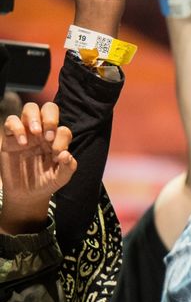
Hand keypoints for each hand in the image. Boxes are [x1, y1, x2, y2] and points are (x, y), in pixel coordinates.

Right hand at [0, 102, 76, 234]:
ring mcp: (26, 133)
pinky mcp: (10, 137)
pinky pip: (11, 120)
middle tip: (48, 136)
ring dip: (34, 117)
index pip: (63, 128)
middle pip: (48, 108)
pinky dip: (17, 127)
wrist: (26, 194)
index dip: (62, 137)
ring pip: (30, 108)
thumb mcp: (61, 178)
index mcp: (57, 140)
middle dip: (50, 117)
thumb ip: (69, 167)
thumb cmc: (46, 182)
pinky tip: (22, 142)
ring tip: (35, 134)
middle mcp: (43, 133)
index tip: (57, 154)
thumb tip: (67, 154)